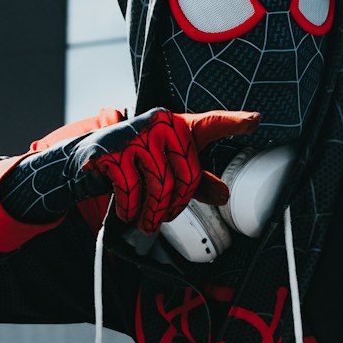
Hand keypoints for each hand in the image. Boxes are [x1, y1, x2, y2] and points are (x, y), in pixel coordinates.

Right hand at [74, 108, 259, 233]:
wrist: (87, 162)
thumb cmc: (134, 165)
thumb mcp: (167, 172)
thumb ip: (196, 182)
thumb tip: (224, 196)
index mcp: (179, 127)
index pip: (211, 124)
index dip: (234, 122)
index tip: (255, 121)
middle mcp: (160, 123)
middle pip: (186, 177)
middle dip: (174, 206)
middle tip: (162, 219)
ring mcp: (135, 134)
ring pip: (160, 187)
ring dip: (152, 214)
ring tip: (145, 221)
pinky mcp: (111, 149)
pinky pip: (132, 190)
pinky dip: (130, 209)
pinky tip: (126, 211)